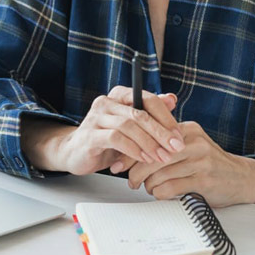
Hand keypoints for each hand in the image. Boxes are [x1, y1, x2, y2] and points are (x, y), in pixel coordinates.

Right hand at [24, 87, 183, 175]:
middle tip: (175, 147)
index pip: (147, 99)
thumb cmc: (106, 140)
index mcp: (119, 95)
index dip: (166, 117)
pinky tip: (143, 159)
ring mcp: (95, 117)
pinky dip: (133, 149)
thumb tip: (171, 99)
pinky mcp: (89, 135)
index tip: (178, 135)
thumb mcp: (131, 127)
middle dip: (161, 132)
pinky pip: (115, 139)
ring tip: (161, 157)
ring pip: (128, 125)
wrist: (75, 153)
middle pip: (139, 113)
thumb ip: (149, 113)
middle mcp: (106, 102)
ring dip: (149, 143)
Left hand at [126, 121, 254, 207]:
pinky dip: (160, 193)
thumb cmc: (209, 164)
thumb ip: (165, 145)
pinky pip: (170, 188)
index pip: (149, 137)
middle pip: (152, 156)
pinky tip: (162, 194)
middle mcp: (193, 142)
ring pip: (159, 173)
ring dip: (149, 185)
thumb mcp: (190, 146)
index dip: (130, 152)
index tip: (118, 163)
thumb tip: (129, 151)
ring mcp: (200, 160)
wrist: (242, 178)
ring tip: (149, 188)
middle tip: (131, 182)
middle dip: (135, 171)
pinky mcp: (204, 180)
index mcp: (186, 129)